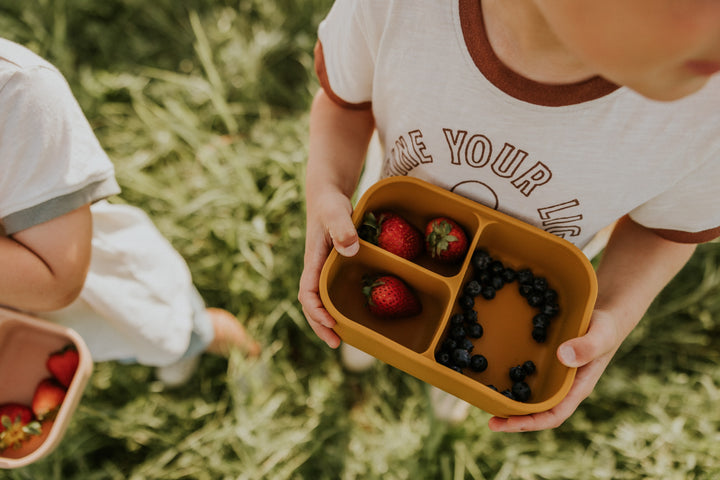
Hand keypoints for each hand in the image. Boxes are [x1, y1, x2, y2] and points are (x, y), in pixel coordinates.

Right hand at [298, 190, 359, 347]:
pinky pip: (329, 292)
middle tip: (336, 343)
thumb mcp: (336, 213)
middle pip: (310, 303)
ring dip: (326, 320)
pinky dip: (334, 306)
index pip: (307, 292)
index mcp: (313, 260)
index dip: (316, 310)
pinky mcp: (330, 267)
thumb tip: (349, 250)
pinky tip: (348, 314)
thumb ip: (343, 228)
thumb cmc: (330, 204)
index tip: (330, 322)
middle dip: (320, 325)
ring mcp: (321, 269)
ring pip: (318, 301)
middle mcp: (315, 269)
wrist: (326, 196)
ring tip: (341, 338)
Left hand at [488, 310, 620, 431]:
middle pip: (539, 412)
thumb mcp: (601, 335)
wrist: (605, 316)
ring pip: (532, 397)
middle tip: (490, 422)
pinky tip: (496, 377)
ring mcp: (554, 377)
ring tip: (489, 404)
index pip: (554, 415)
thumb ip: (586, 347)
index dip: (531, 423)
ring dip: (512, 403)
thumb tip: (562, 357)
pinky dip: (514, 380)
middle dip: (516, 420)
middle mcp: (563, 387)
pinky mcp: (547, 365)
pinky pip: (529, 377)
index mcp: (577, 388)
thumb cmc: (606, 328)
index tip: (508, 424)